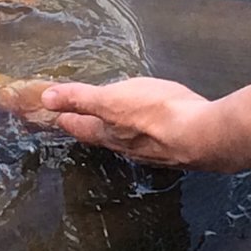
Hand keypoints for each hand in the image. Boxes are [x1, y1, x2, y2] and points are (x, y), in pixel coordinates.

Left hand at [38, 77, 210, 165]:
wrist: (204, 136)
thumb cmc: (157, 113)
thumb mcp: (112, 99)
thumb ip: (80, 98)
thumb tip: (46, 99)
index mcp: (110, 132)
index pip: (82, 127)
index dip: (68, 119)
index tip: (58, 117)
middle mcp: (128, 147)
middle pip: (104, 137)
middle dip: (91, 129)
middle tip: (82, 123)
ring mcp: (154, 151)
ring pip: (129, 142)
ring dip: (120, 135)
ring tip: (116, 127)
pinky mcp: (178, 151)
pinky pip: (156, 143)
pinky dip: (149, 137)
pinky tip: (156, 134)